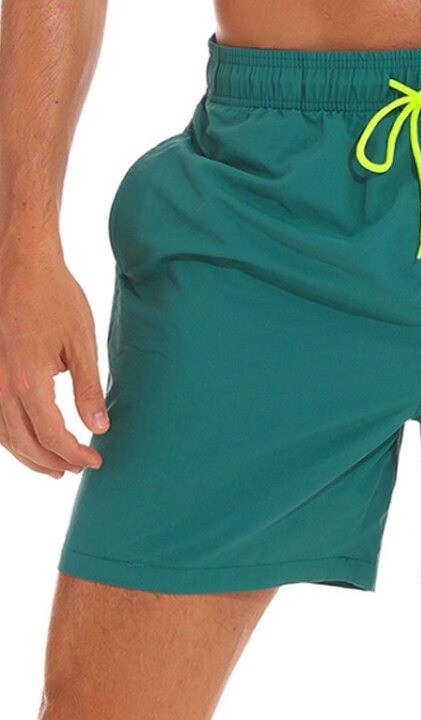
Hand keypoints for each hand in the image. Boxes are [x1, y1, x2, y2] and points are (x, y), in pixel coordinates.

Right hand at [0, 241, 105, 477]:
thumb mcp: (82, 344)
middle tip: (78, 469)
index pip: (51, 435)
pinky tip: (28, 439)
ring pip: (3, 434)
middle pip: (23, 442)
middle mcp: (0, 385)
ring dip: (28, 455)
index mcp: (27, 381)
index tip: (95, 461)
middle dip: (52, 461)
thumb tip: (98, 428)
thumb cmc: (56, 298)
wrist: (21, 264)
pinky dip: (10, 436)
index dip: (74, 453)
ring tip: (54, 466)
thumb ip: (88, 390)